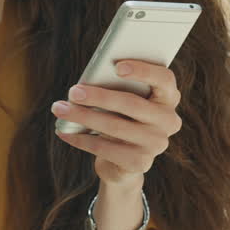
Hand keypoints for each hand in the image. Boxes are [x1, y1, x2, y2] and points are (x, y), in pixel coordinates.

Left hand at [51, 60, 182, 186]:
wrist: (124, 163)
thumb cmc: (121, 118)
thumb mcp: (123, 101)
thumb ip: (117, 88)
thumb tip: (86, 84)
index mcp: (168, 98)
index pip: (164, 79)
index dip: (143, 70)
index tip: (117, 66)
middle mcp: (168, 121)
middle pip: (132, 104)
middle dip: (99, 97)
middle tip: (73, 92)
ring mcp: (157, 144)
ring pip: (115, 126)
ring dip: (83, 116)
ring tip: (60, 109)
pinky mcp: (140, 163)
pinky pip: (105, 148)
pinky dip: (81, 139)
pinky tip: (64, 132)